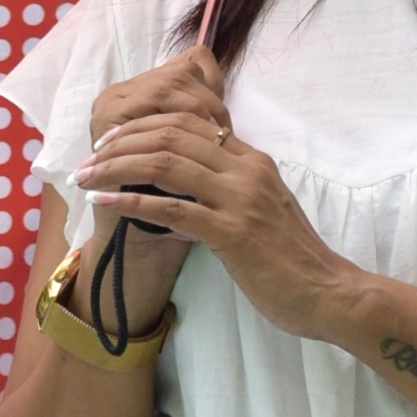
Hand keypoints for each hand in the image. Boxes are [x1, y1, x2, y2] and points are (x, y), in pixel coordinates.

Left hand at [77, 102, 362, 343]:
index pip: (191, 122)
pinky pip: (173, 208)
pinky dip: (132, 201)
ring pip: (166, 163)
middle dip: (122, 142)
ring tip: (87, 177)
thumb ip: (230, 193)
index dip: (145, 125)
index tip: (114, 141)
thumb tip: (187, 189)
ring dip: (118, 167)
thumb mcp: (262, 212)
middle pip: (172, 134)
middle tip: (90, 158)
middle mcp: (247, 171)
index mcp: (254, 162)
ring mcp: (240, 200)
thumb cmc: (294, 262)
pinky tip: (105, 203)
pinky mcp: (233, 233)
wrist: (330, 294)